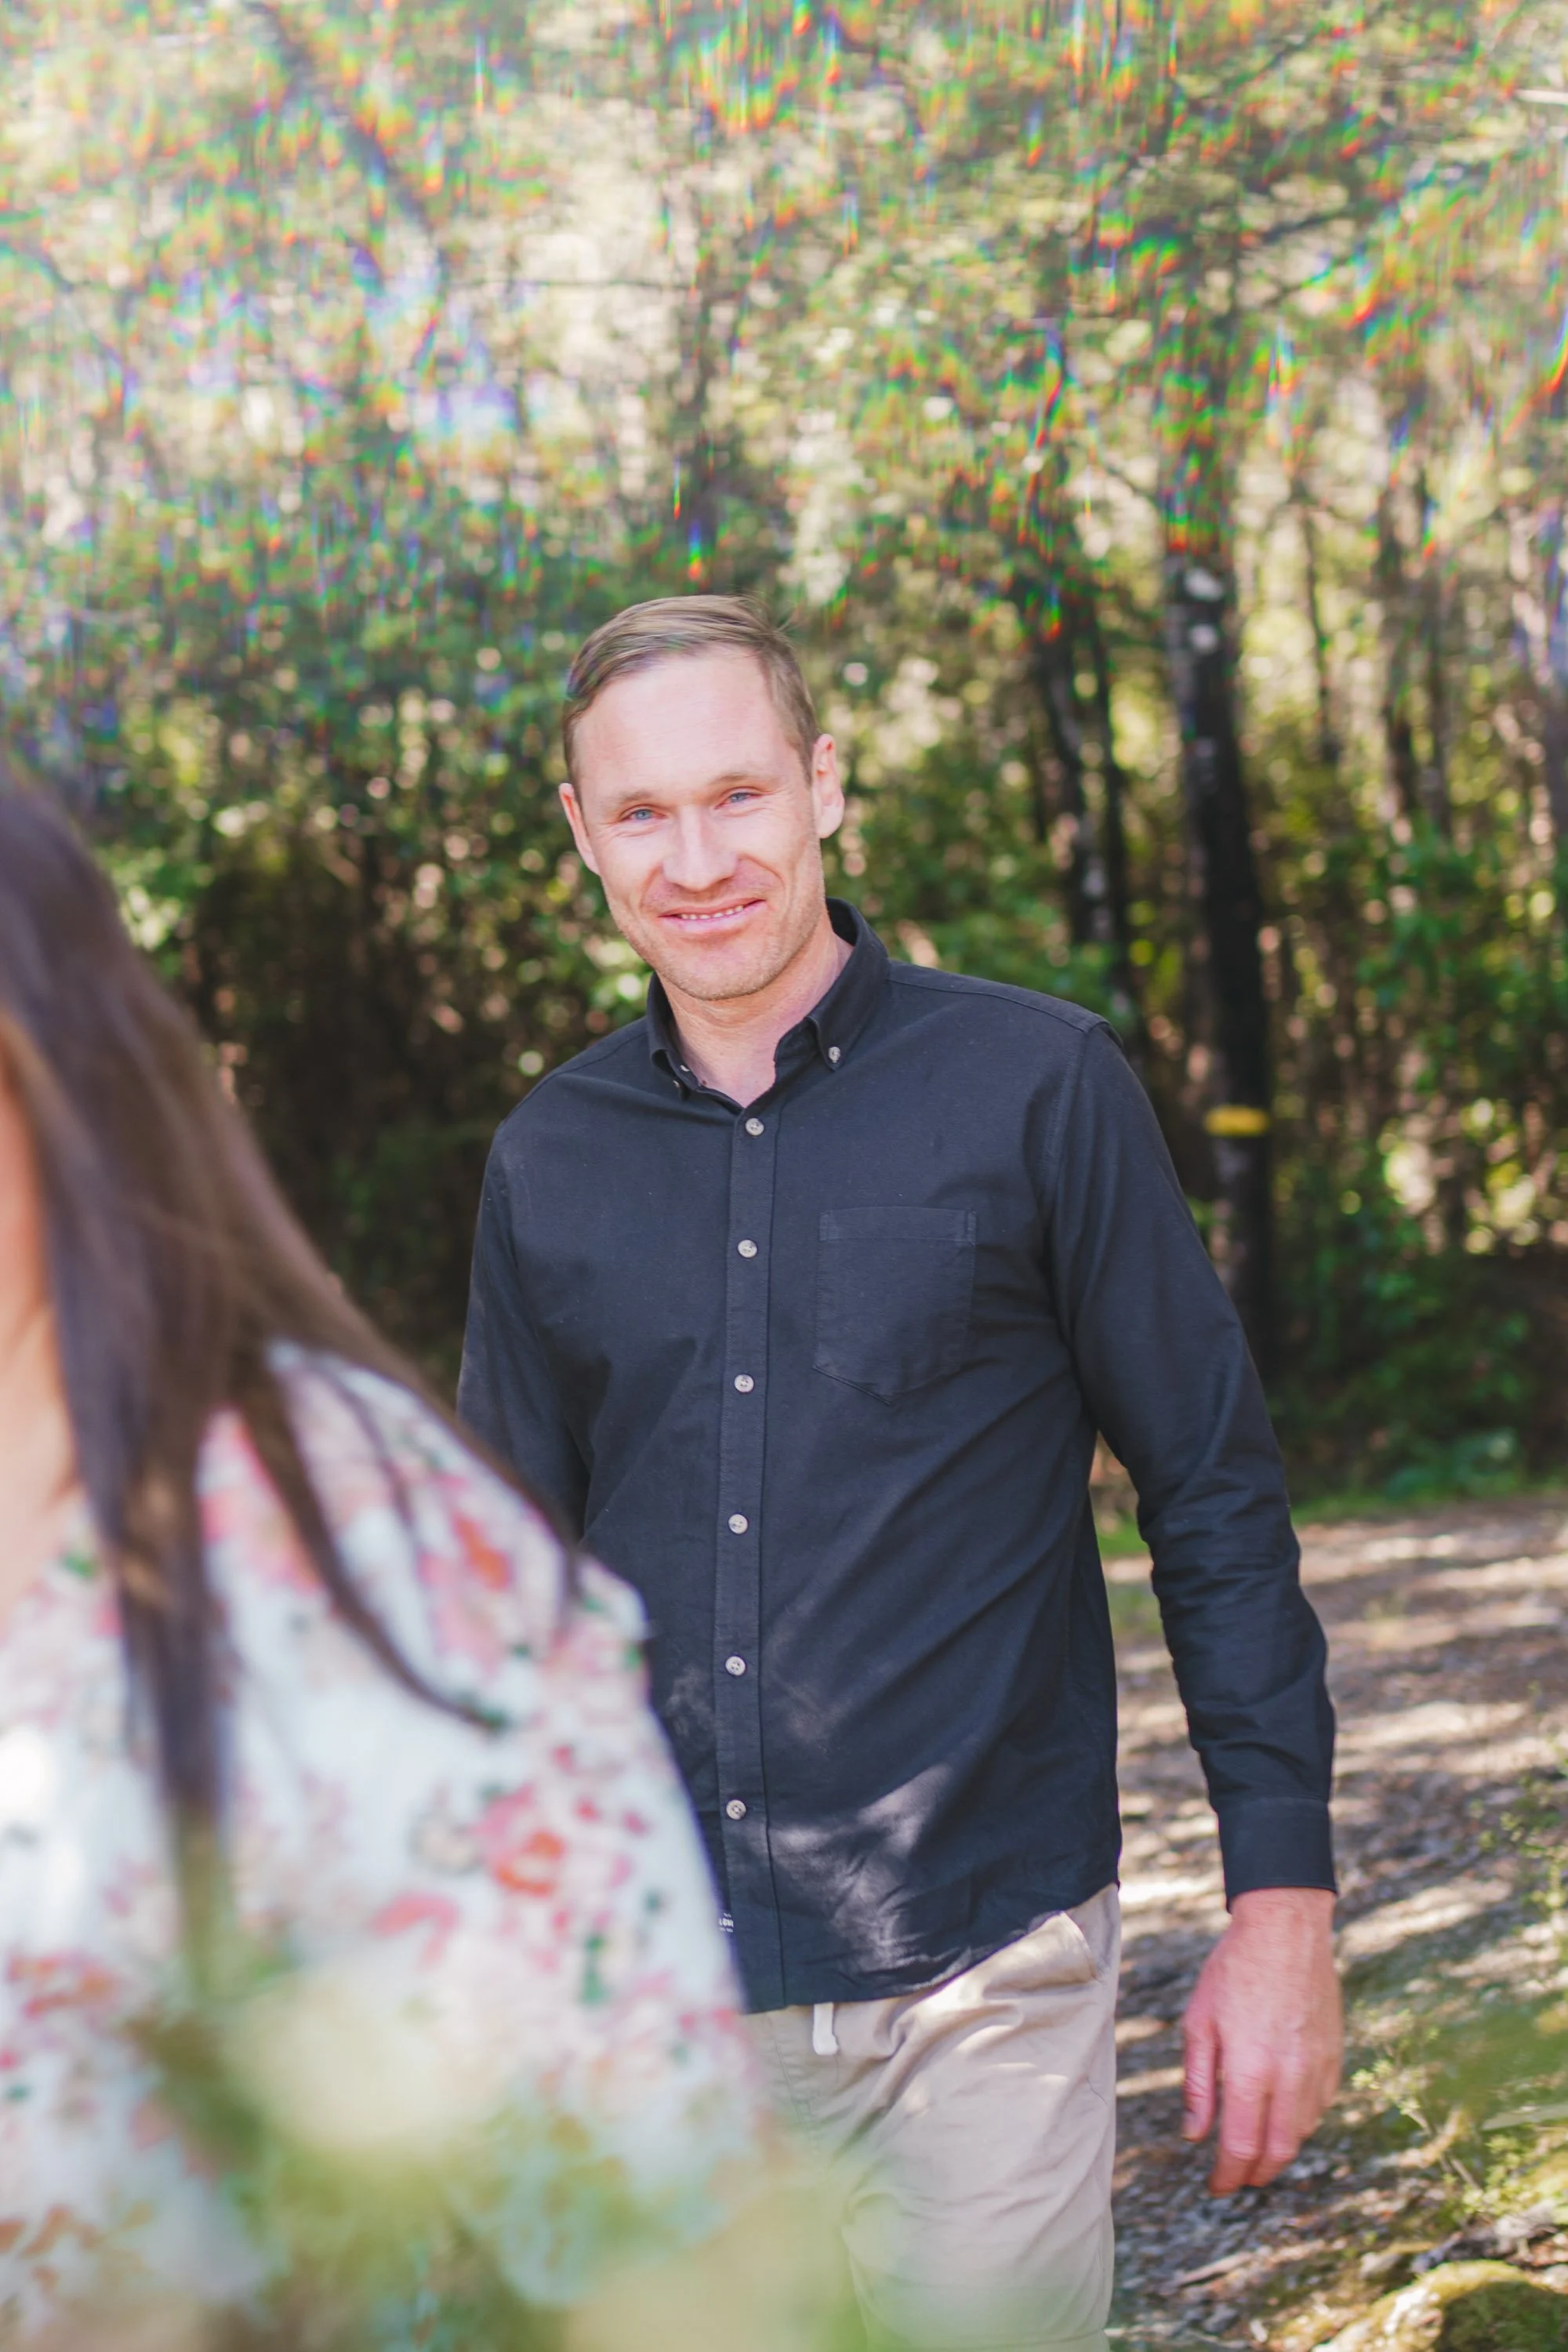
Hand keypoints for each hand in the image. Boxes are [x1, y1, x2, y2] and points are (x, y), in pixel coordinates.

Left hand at [1181, 1885, 1341, 2193]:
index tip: (1215, 2187)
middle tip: (1234, 2179)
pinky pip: (1318, 2107)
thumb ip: (1199, 2084)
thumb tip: (1196, 2135)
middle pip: (1277, 2152)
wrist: (1286, 1930)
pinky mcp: (1334, 2057)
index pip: (1242, 2146)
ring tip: (1252, 2150)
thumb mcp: (1200, 2022)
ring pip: (1301, 2133)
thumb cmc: (1233, 1970)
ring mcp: (1317, 2068)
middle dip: (1254, 2175)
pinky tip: (1279, 2115)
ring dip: (1276, 2151)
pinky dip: (1298, 2123)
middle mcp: (1290, 2075)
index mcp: (1251, 2067)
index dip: (1228, 2176)